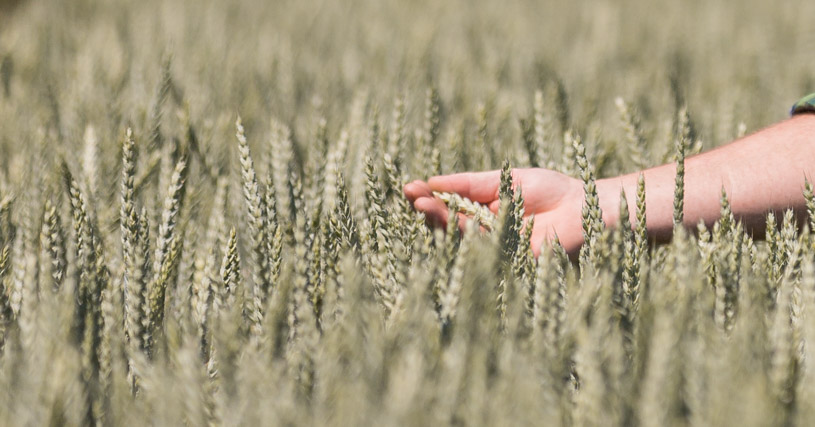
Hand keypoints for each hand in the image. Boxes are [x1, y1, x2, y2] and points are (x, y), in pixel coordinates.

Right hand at [404, 168, 587, 255]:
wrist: (589, 208)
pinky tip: (454, 220)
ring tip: (424, 206)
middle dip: (430, 211)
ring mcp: (497, 247)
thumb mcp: (506, 180)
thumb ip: (471, 183)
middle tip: (413, 198)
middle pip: (449, 223)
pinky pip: (486, 248)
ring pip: (463, 237)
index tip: (410, 187)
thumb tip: (433, 181)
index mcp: (483, 212)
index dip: (429, 198)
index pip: (448, 206)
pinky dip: (469, 235)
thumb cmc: (553, 191)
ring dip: (443, 222)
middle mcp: (486, 232)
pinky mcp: (513, 260)